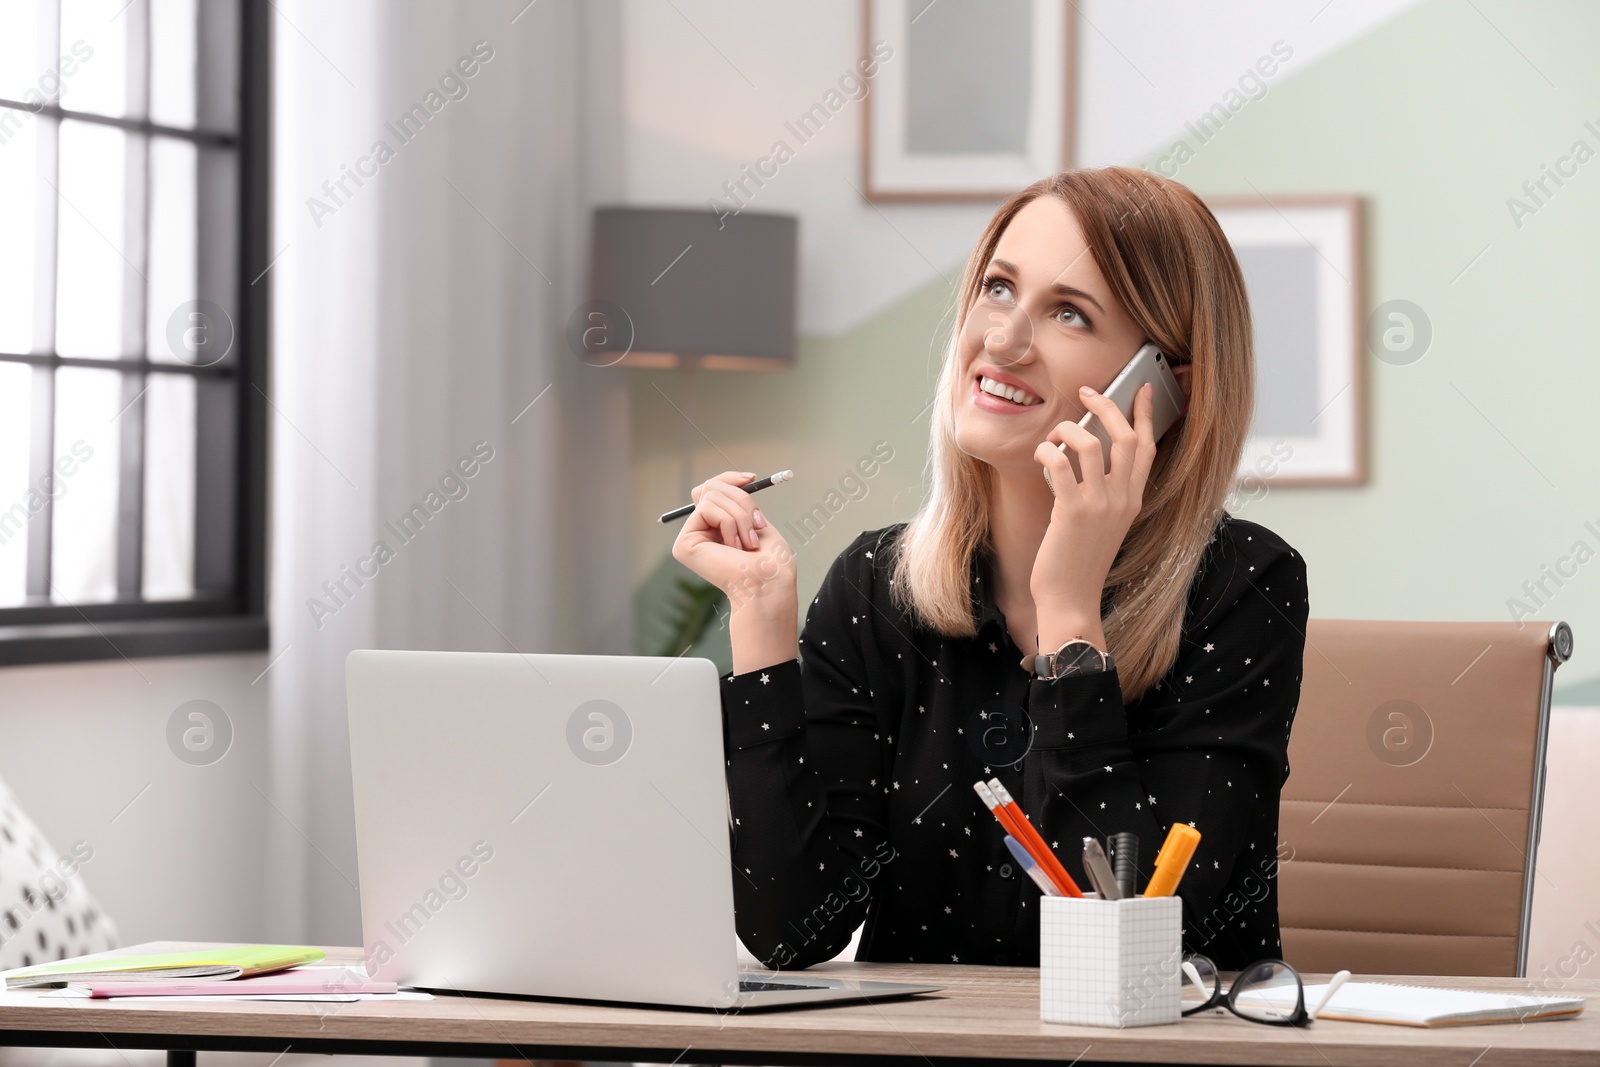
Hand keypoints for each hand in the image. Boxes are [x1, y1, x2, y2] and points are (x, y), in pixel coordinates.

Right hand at [670, 471, 796, 614]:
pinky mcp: (684, 545)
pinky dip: (730, 524)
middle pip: (711, 487)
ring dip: (740, 516)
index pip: (711, 489)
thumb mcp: (754, 519)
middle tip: (757, 524)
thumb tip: (727, 482)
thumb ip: (735, 501)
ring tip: (749, 542)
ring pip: (712, 496)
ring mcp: (689, 539)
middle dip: (742, 500)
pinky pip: (707, 509)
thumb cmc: (770, 560)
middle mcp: (699, 532)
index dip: (730, 479)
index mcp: (716, 527)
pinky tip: (734, 548)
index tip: (752, 478)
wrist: (769, 582)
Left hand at [1029, 383, 1156, 647]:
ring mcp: (1100, 505)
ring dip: (1067, 429)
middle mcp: (1123, 499)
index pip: (1147, 447)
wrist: (1071, 599)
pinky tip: (1040, 455)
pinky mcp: (1073, 511)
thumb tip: (1082, 456)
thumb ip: (1103, 493)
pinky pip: (1061, 463)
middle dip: (1107, 405)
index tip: (1141, 388)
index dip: (1144, 414)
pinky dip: (1047, 450)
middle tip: (1086, 393)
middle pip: (1125, 437)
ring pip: (1091, 443)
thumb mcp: (1103, 524)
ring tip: (1053, 435)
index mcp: (1133, 500)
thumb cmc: (1079, 563)